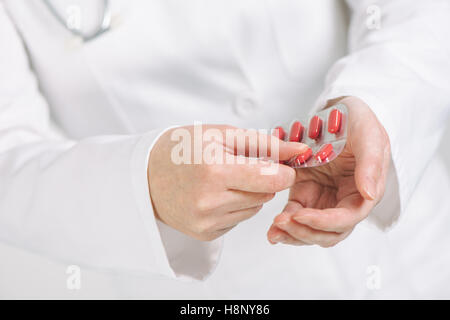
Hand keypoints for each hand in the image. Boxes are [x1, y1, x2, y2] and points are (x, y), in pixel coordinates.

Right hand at [148, 124, 308, 240]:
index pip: (273, 179)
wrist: (146, 175)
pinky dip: (235, 207)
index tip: (278, 163)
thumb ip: (265, 143)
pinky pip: (239, 219)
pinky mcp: (205, 233)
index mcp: (214, 170)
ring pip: (255, 208)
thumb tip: (300, 151)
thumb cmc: (182, 149)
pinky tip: (216, 195)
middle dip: (262, 179)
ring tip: (224, 180)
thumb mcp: (221, 134)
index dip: (282, 170)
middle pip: (266, 194)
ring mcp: (206, 221)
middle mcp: (210, 201)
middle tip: (241, 166)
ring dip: (249, 193)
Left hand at [267, 96, 390, 246]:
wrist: (340, 112)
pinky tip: (272, 228)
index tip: (302, 216)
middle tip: (283, 223)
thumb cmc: (359, 123)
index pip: (347, 218)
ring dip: (293, 234)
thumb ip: (371, 164)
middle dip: (306, 232)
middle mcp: (344, 201)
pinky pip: (295, 215)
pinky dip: (284, 225)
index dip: (325, 222)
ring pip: (311, 230)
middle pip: (328, 232)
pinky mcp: (305, 193)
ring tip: (274, 230)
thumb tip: (369, 194)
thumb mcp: (369, 135)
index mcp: (363, 192)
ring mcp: (323, 199)